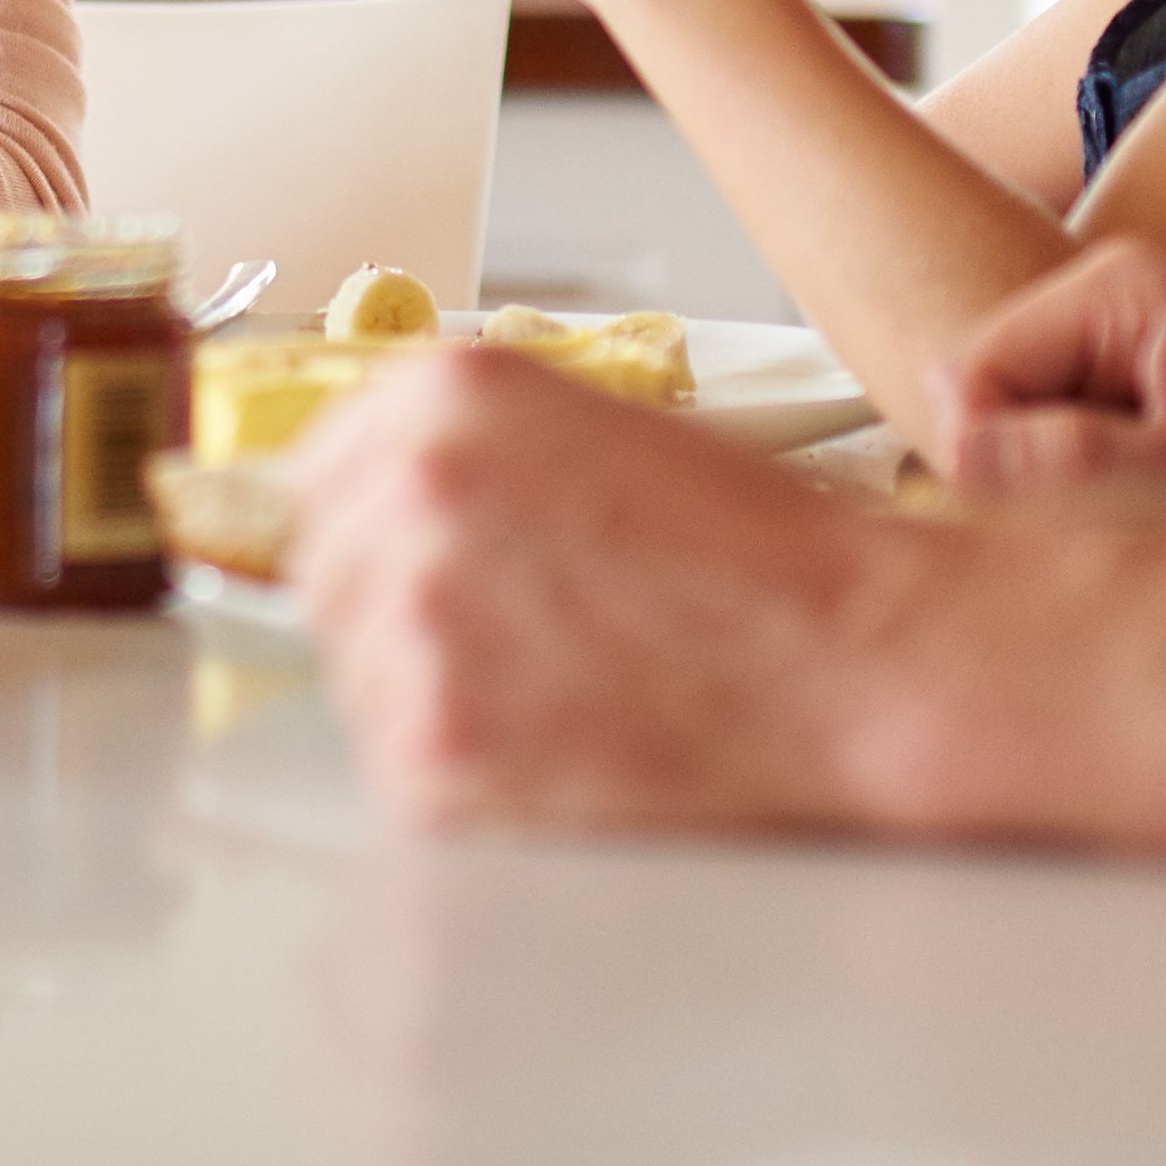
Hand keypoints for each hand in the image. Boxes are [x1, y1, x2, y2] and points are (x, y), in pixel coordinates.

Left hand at [291, 348, 889, 833]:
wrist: (850, 662)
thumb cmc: (754, 556)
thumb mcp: (594, 427)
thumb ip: (462, 449)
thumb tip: (369, 501)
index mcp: (447, 398)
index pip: (315, 472)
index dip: (371, 526)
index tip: (411, 560)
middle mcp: (412, 498)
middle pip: (327, 575)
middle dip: (397, 610)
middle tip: (509, 637)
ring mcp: (415, 630)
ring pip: (356, 674)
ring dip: (427, 691)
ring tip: (551, 689)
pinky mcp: (436, 754)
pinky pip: (397, 762)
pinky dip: (461, 767)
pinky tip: (555, 742)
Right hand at [927, 238, 1165, 498]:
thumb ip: (1090, 464)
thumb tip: (959, 458)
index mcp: (1122, 291)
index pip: (965, 379)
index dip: (989, 469)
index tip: (1084, 524)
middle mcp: (1109, 306)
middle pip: (977, 409)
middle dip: (1025, 484)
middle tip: (1139, 523)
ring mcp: (1120, 355)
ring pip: (1011, 446)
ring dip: (1064, 503)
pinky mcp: (1136, 403)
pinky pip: (1056, 463)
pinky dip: (1091, 509)